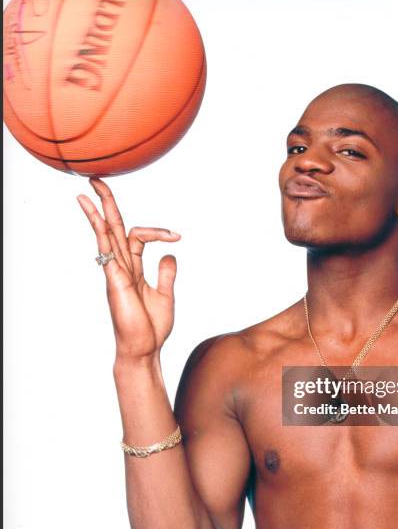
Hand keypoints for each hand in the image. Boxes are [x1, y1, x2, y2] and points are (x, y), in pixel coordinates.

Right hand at [77, 178, 180, 359]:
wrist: (144, 349)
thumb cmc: (151, 327)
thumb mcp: (165, 294)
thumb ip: (166, 273)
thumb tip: (172, 253)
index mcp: (133, 268)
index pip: (138, 237)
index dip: (157, 231)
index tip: (177, 237)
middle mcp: (121, 267)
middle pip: (112, 228)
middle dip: (106, 204)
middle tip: (96, 179)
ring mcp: (116, 272)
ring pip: (105, 235)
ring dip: (98, 211)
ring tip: (89, 189)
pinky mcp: (115, 281)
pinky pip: (108, 252)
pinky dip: (103, 233)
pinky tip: (97, 218)